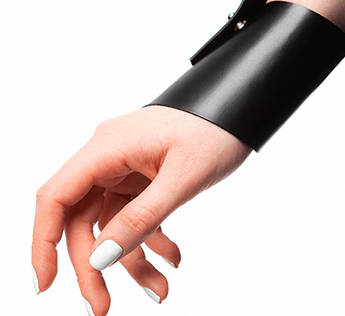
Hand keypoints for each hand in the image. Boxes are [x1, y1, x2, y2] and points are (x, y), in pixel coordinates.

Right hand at [32, 105, 251, 314]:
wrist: (236, 112)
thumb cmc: (214, 132)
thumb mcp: (182, 179)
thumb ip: (141, 218)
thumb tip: (99, 259)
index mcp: (109, 147)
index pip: (57, 195)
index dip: (43, 241)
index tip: (46, 285)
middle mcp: (109, 155)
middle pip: (82, 217)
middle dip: (93, 265)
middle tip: (103, 305)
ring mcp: (126, 166)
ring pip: (111, 221)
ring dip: (130, 258)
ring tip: (159, 289)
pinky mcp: (142, 175)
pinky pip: (135, 213)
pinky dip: (150, 238)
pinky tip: (172, 256)